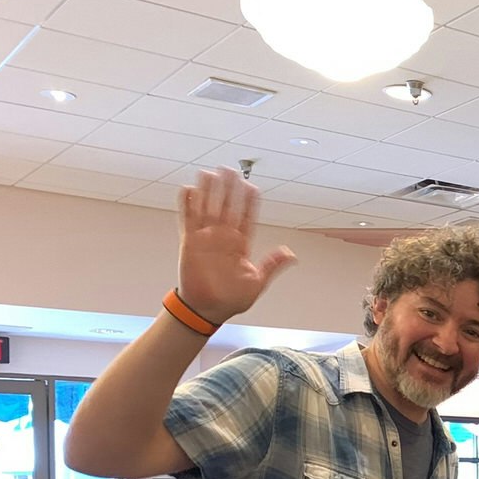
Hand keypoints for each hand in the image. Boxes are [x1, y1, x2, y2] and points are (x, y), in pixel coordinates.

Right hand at [178, 168, 296, 324]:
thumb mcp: (257, 282)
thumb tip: (291, 254)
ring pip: (207, 208)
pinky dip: (187, 205)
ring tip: (209, 172)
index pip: (246, 217)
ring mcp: (206, 238)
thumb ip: (272, 265)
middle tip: (230, 169)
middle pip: (226, 207)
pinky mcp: (189, 243)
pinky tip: (189, 189)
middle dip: (228, 189)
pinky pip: (188, 220)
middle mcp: (224, 238)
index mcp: (241, 245)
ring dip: (208, 191)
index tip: (252, 186)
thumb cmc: (233, 298)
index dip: (248, 202)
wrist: (208, 309)